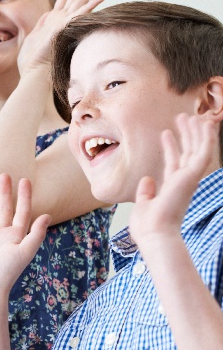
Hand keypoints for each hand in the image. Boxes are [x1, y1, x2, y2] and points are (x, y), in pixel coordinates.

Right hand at [0, 174, 50, 302]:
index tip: (25, 179)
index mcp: (15, 236)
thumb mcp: (24, 252)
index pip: (22, 212)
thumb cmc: (6, 273)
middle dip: (5, 193)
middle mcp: (1, 236)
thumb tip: (47, 215)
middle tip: (5, 174)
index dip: (24, 196)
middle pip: (5, 210)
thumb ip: (36, 234)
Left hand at [17, 0, 102, 75]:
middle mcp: (62, 21)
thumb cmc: (31, 62)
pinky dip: (89, 7)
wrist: (34, 75)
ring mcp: (64, 24)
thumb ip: (41, 24)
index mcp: (54, 21)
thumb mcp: (32, 37)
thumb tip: (47, 13)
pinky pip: (79, 16)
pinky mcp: (63, 30)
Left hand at [131, 114, 218, 248]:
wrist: (154, 233)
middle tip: (182, 118)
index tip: (165, 133)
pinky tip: (205, 124)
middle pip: (187, 152)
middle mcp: (183, 182)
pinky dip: (206, 138)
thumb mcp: (143, 204)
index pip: (173, 162)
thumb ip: (147, 192)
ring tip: (188, 116)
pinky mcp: (193, 176)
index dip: (170, 147)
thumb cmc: (148, 226)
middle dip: (185, 134)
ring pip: (197, 149)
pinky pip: (204, 152)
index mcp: (171, 188)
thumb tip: (147, 180)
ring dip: (194, 132)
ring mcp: (189, 179)